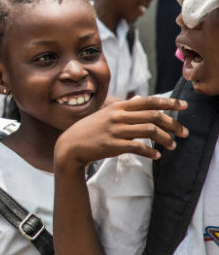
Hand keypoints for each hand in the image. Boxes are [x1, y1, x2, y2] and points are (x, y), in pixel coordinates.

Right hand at [55, 96, 187, 168]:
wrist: (71, 145)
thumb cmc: (90, 129)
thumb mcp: (106, 113)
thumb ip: (124, 107)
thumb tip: (139, 98)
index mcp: (119, 106)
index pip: (149, 101)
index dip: (169, 102)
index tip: (184, 106)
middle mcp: (118, 116)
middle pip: (154, 116)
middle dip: (173, 124)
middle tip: (184, 132)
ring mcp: (115, 130)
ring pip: (149, 131)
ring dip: (166, 139)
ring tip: (172, 145)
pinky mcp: (113, 145)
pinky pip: (137, 147)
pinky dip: (150, 152)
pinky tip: (156, 156)